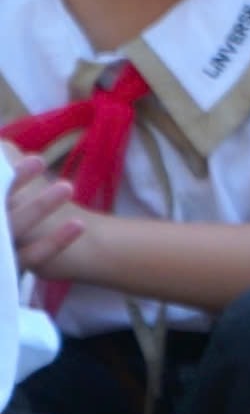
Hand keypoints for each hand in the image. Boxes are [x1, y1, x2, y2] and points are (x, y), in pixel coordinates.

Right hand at [7, 149, 90, 276]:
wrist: (15, 257)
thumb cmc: (11, 213)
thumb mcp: (8, 196)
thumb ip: (4, 165)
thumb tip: (4, 144)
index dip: (8, 171)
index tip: (34, 158)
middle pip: (0, 203)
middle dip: (16, 181)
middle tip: (38, 160)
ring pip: (14, 227)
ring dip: (39, 206)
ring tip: (67, 186)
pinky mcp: (11, 269)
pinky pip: (31, 257)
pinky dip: (55, 242)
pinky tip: (78, 224)